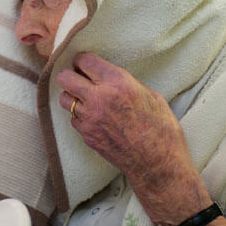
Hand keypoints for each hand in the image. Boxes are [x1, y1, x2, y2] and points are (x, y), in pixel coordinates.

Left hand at [56, 52, 210, 224]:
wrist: (158, 165)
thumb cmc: (162, 130)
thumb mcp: (151, 96)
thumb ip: (126, 83)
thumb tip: (110, 77)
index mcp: (118, 83)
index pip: (84, 60)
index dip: (83, 60)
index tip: (86, 64)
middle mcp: (99, 98)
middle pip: (65, 77)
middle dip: (70, 75)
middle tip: (79, 78)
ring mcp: (89, 119)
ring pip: (63, 98)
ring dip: (72, 96)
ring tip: (85, 98)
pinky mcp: (86, 135)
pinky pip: (73, 118)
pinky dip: (79, 116)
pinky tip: (93, 117)